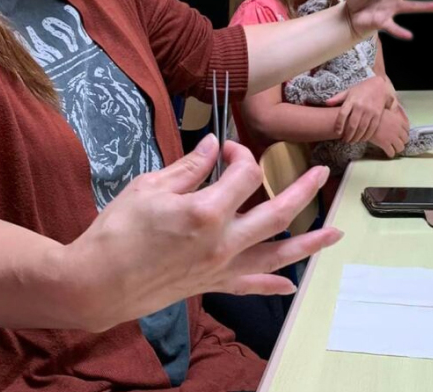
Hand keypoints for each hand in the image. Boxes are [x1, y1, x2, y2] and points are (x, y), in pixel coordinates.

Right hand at [63, 135, 341, 330]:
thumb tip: (213, 146)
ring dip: (309, 242)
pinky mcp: (212, 283)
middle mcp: (223, 241)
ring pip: (276, 253)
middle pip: (277, 211)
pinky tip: (292, 283)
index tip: (225, 148)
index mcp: (206, 210)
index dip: (240, 153)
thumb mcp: (150, 186)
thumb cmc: (117, 231)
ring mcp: (221, 266)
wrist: (96, 282)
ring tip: (336, 233)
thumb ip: (189, 166)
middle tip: (321, 173)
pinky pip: (251, 285)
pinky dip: (273, 285)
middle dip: (302, 189)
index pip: (244, 173)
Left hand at [327, 76, 394, 142]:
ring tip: (352, 141)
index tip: (337, 132)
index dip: (339, 125)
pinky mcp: (378, 115)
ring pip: (362, 128)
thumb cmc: (361, 89)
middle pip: (352, 124)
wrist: (380, 86)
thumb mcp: (349, 91)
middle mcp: (360, 106)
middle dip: (348, 135)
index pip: (342, 114)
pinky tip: (362, 139)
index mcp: (352, 100)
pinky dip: (366, 136)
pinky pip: (372, 128)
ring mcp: (370, 111)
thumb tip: (326, 103)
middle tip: (344, 140)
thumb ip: (338, 98)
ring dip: (356, 137)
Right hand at [369, 107, 409, 157]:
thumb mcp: (386, 111)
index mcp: (399, 121)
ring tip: (393, 149)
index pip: (407, 130)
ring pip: (400, 148)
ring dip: (397, 149)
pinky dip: (391, 154)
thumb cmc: (374, 114)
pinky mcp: (385, 144)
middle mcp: (398, 130)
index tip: (401, 135)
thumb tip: (393, 115)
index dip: (404, 133)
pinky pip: (391, 152)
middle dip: (402, 141)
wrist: (366, 119)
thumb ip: (392, 115)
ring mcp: (392, 138)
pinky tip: (388, 153)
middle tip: (397, 142)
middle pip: (406, 139)